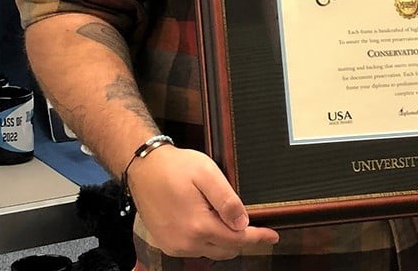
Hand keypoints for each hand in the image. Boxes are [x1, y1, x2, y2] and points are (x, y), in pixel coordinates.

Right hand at [129, 145, 279, 259]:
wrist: (144, 168)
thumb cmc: (176, 167)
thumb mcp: (206, 174)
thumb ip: (227, 200)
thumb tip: (243, 223)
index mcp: (198, 225)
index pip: (237, 240)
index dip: (257, 238)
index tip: (273, 236)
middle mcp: (186, 242)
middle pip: (225, 250)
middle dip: (242, 239)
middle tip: (252, 221)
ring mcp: (174, 246)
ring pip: (211, 251)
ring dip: (224, 239)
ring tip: (225, 215)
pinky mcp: (166, 243)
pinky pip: (195, 248)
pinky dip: (208, 239)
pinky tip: (208, 219)